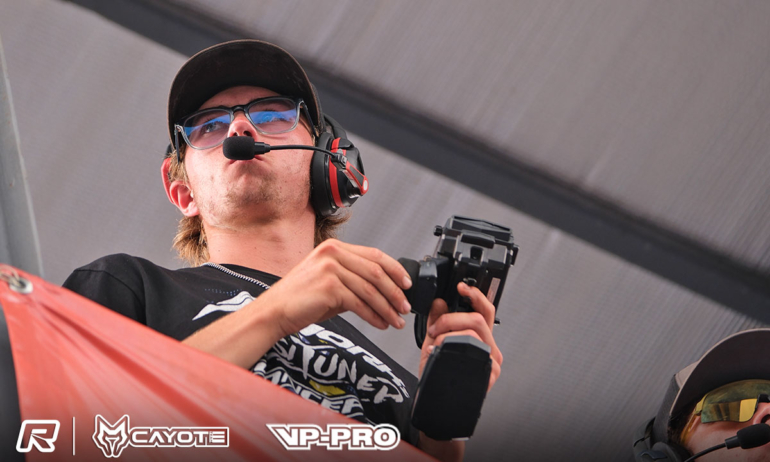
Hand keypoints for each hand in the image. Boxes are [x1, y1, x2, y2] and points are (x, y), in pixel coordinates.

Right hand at [260, 239, 412, 337]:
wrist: (273, 312)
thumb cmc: (299, 299)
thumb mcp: (329, 281)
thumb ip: (353, 280)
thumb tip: (383, 290)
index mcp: (334, 248)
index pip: (374, 255)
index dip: (395, 270)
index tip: (407, 285)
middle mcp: (332, 253)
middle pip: (376, 271)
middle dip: (395, 292)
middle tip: (405, 307)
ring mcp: (330, 269)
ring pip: (370, 289)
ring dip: (388, 307)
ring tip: (396, 320)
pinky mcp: (329, 287)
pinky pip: (360, 303)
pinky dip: (374, 316)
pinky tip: (380, 323)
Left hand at [418, 282, 503, 391]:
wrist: (437, 405)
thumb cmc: (438, 378)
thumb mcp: (433, 344)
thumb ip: (437, 323)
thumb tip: (439, 302)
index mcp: (481, 339)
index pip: (485, 311)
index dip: (476, 295)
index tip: (462, 287)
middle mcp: (490, 349)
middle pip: (479, 319)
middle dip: (452, 318)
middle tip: (436, 328)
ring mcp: (491, 362)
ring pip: (473, 333)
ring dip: (448, 332)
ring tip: (434, 342)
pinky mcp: (489, 374)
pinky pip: (471, 351)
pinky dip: (449, 347)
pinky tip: (438, 353)